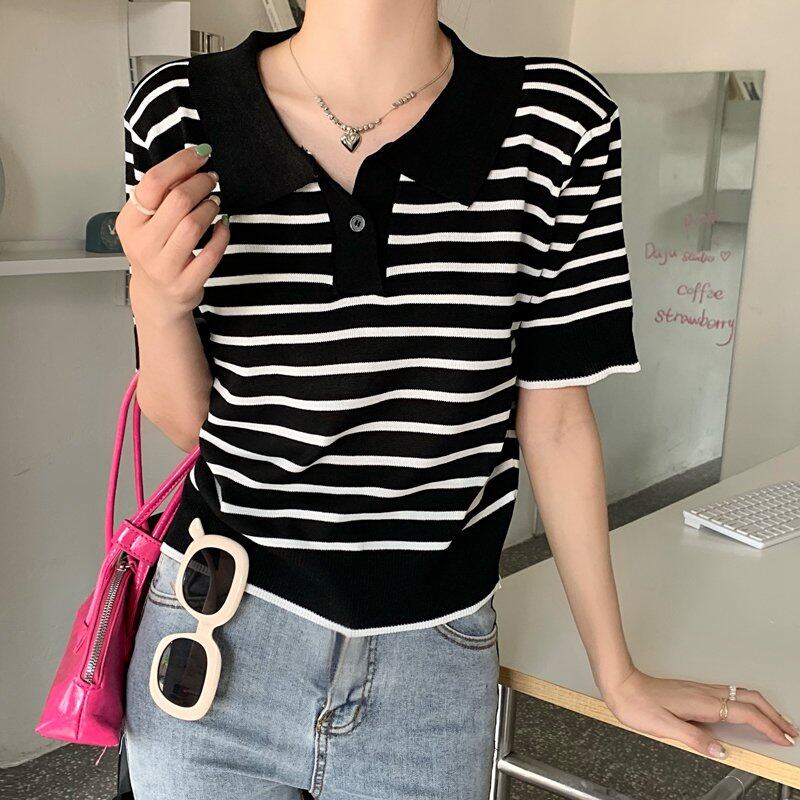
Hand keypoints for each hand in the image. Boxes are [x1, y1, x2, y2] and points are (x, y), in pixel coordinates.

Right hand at [116, 144, 228, 323]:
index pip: (154, 182)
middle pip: (178, 201)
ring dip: (210, 207)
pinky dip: (222, 234)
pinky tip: (222, 224)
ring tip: (214, 201)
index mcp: (129, 223)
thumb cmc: (155, 252)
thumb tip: (190, 163)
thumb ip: (161, 196)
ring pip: (194, 225)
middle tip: (211, 178)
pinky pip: (211, 253)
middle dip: (201, 183)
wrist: (156, 297)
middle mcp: (143, 245)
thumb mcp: (146, 223)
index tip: (200, 153)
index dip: (181, 163)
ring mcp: (164, 267)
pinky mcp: (186, 283)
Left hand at [602, 668, 798, 758]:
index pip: (745, 713)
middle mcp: (704, 692)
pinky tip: (744, 711)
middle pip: (749, 699)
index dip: (768, 726)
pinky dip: (746, 703)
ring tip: (775, 721)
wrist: (621, 684)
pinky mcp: (693, 691)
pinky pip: (728, 694)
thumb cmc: (637, 704)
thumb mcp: (665, 727)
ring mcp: (699, 689)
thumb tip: (721, 750)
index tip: (783, 738)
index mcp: (702, 702)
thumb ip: (695, 738)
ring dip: (762, 707)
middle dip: (773, 714)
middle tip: (790, 730)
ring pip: (740, 694)